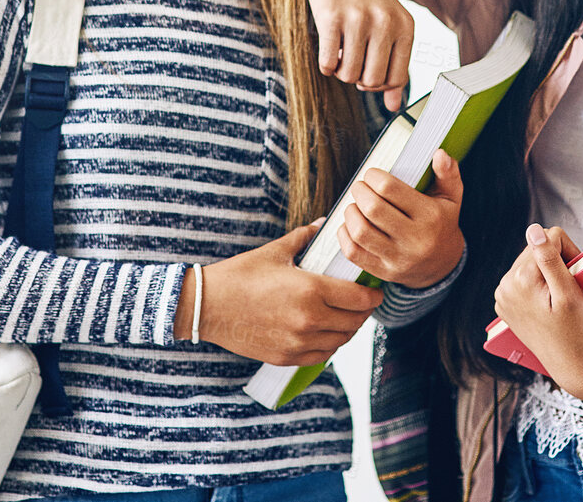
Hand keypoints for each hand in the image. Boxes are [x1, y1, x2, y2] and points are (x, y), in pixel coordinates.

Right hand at [176, 222, 384, 365]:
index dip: (373, 295)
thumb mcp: (275, 251)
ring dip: (347, 329)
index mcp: (311, 290)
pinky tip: (325, 332)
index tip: (375, 290)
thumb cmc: (240, 276)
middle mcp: (309, 319)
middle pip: (355, 322)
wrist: (207, 306)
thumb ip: (304, 238)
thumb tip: (323, 225)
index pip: (359, 299)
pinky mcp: (286, 357)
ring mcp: (298, 342)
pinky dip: (329, 344)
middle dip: (363, 311)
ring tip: (345, 316)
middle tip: (362, 302)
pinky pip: (321, 354)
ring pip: (340, 340)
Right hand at [308, 0, 412, 110]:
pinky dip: (326, 65)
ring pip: (348, 75)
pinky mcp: (331, 18)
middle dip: (358, 79)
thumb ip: (393, 65)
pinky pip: (328, 63)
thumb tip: (393, 107)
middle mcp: (385, 23)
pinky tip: (329, 49)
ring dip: (341, 71)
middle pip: (372, 81)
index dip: (380, 85)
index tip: (369, 73)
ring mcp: (358, 20)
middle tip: (353, 61)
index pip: (397, 79)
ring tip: (341, 53)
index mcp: (405, 26)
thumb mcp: (388, 26)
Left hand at [337, 150, 464, 287]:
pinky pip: (353, 252)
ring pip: (360, 232)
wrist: (442, 266)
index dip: (373, 176)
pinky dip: (344, 235)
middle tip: (360, 187)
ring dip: (350, 212)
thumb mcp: (452, 197)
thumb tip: (439, 153)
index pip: (390, 189)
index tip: (372, 174)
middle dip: (359, 191)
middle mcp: (415, 239)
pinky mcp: (383, 271)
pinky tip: (350, 225)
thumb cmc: (442, 223)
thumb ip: (448, 173)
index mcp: (430, 216)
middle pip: (372, 209)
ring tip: (355, 205)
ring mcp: (398, 258)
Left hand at [493, 223, 582, 412]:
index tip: (577, 277)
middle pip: (536, 250)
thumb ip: (549, 259)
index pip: (549, 239)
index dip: (569, 253)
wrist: (574, 368)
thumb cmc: (578, 333)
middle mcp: (504, 285)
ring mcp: (503, 297)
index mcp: (519, 279)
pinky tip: (548, 304)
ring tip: (559, 299)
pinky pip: (523, 280)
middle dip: (556, 263)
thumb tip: (533, 229)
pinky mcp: (506, 306)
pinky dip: (537, 286)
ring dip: (546, 274)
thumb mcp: (569, 294)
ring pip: (530, 264)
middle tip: (570, 291)